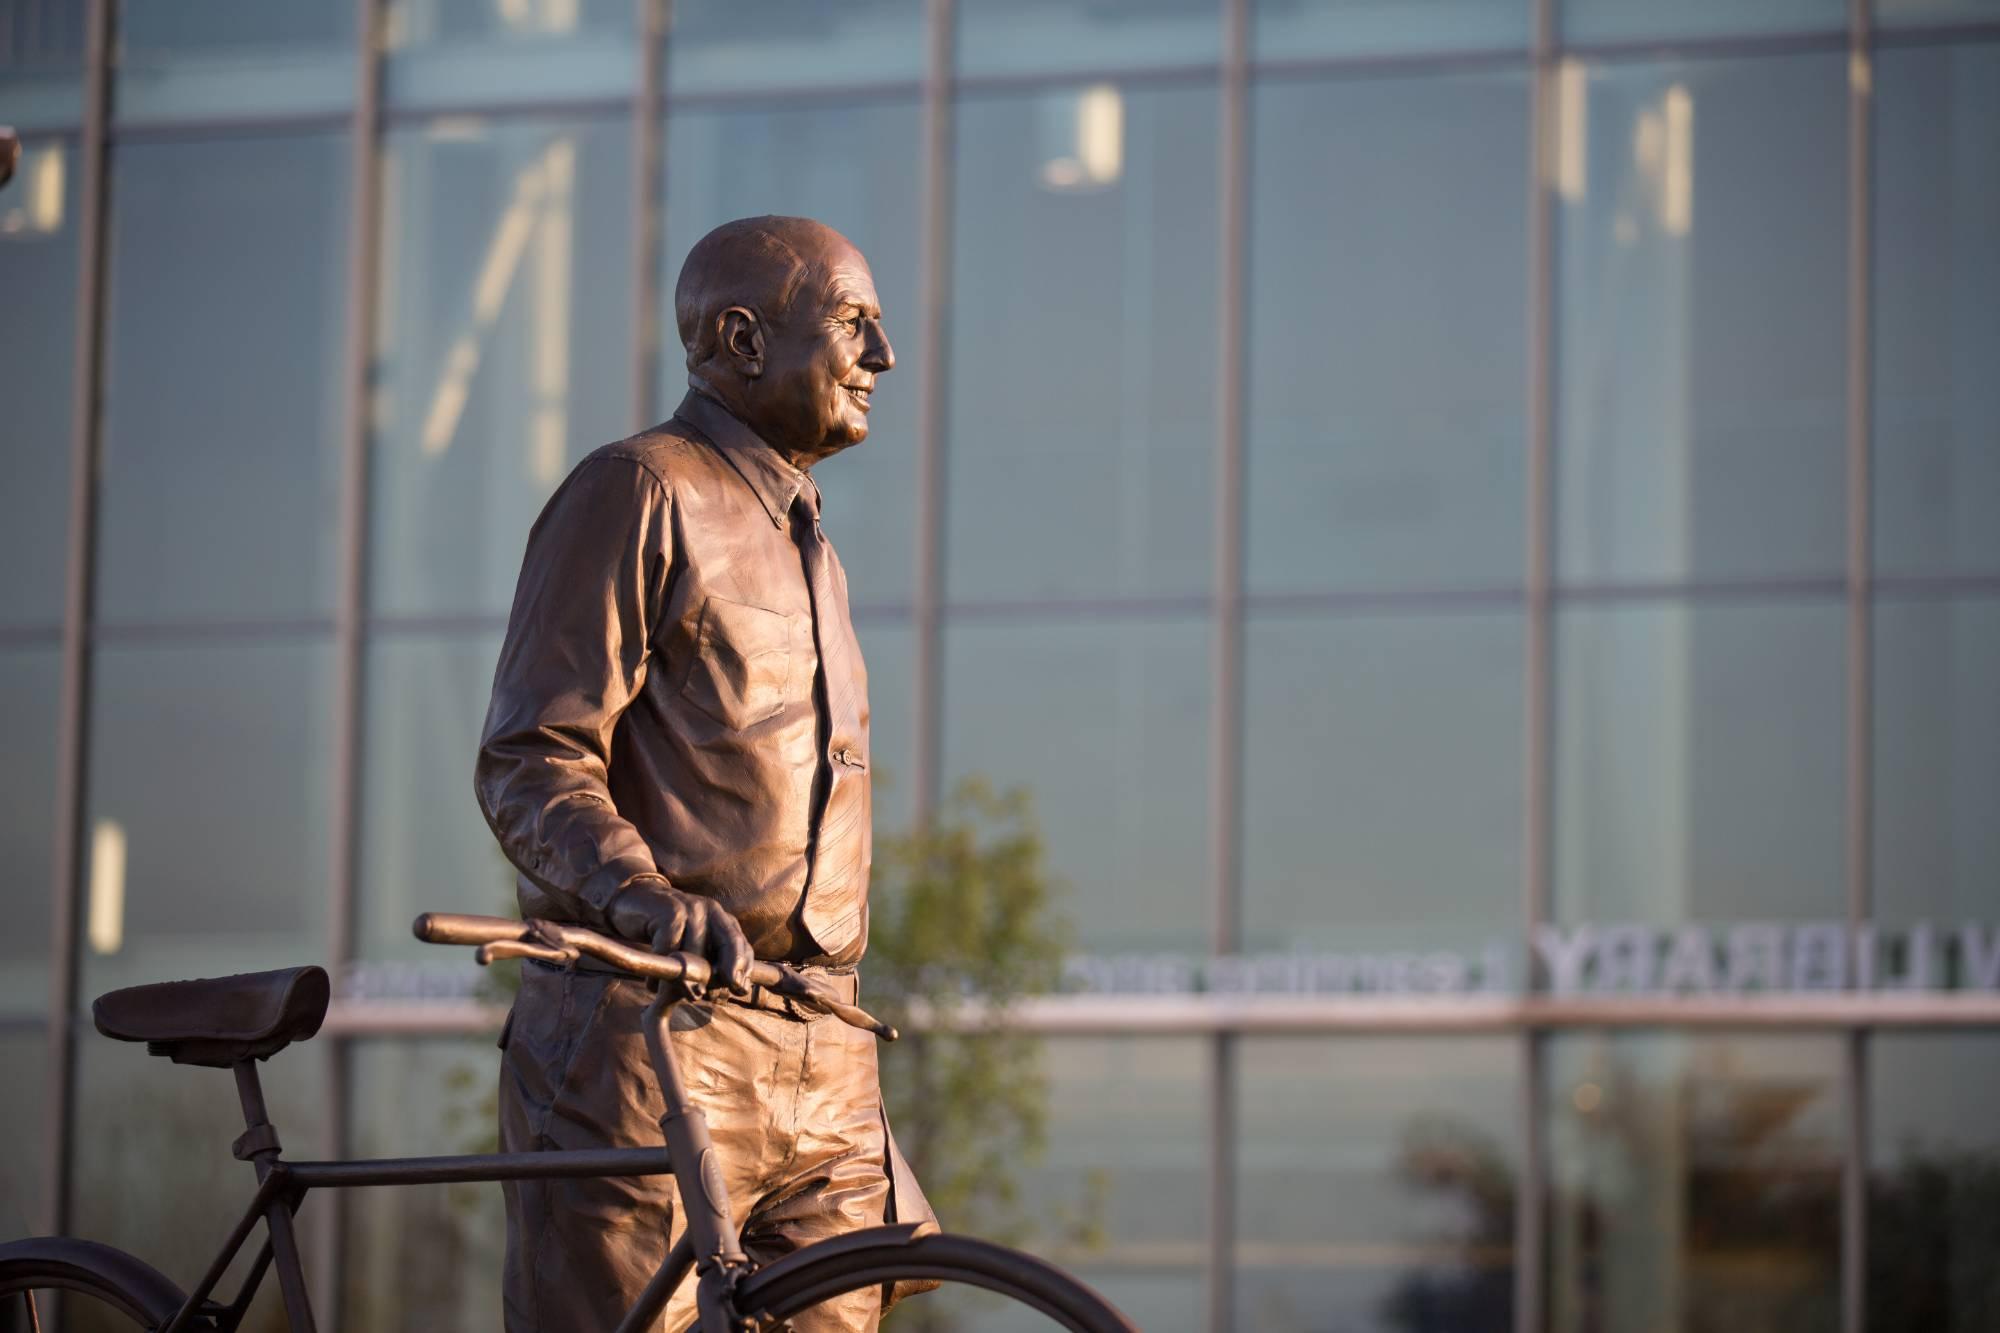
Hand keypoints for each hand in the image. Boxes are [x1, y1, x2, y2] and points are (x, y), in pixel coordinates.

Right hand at [608, 876, 752, 994]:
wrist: (634, 900)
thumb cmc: (667, 930)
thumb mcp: (692, 944)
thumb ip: (707, 963)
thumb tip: (717, 995)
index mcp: (722, 919)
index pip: (741, 945)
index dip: (744, 968)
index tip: (739, 990)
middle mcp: (711, 910)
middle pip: (728, 946)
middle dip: (721, 975)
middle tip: (705, 996)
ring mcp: (691, 908)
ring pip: (695, 953)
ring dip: (682, 980)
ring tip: (668, 995)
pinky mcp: (669, 911)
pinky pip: (669, 949)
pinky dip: (660, 971)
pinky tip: (653, 984)